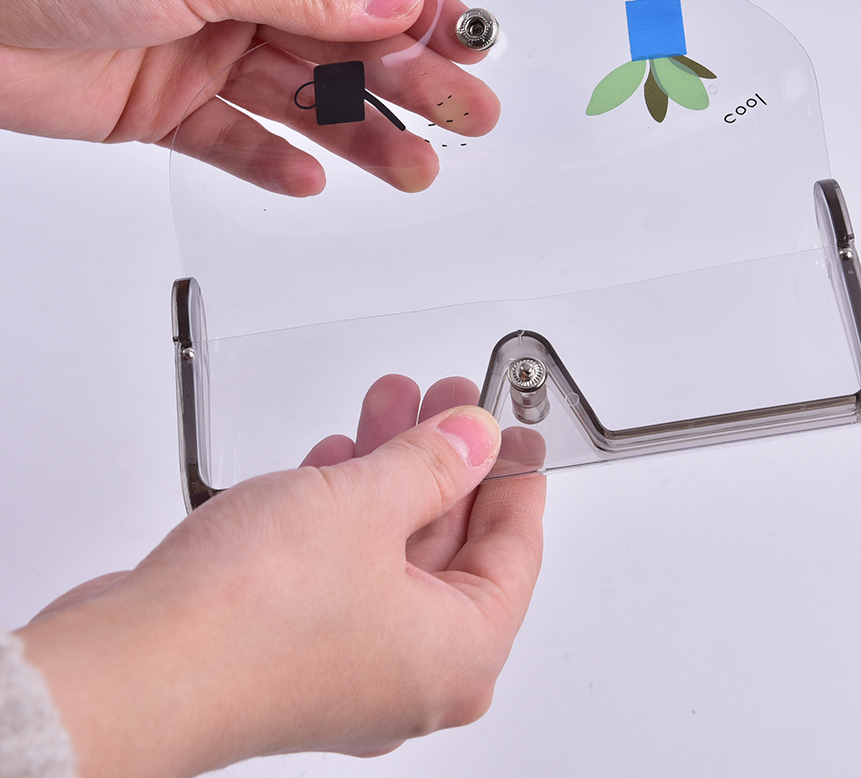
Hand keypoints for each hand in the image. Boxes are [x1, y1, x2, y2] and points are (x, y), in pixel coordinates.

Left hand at [0, 0, 499, 193]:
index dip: (424, 8)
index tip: (473, 45)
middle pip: (344, 41)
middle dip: (410, 80)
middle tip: (466, 115)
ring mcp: (206, 48)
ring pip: (303, 98)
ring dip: (359, 133)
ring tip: (414, 165)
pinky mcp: (171, 106)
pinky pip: (239, 139)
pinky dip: (274, 160)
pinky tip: (311, 175)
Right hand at [17, 376, 545, 777]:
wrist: (130, 668)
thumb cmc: (248, 622)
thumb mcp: (369, 505)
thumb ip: (434, 463)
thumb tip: (474, 438)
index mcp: (457, 656)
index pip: (515, 553)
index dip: (515, 478)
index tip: (513, 433)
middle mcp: (409, 674)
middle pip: (451, 546)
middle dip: (445, 460)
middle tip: (450, 403)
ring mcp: (347, 664)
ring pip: (390, 549)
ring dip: (389, 471)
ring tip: (391, 405)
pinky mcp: (293, 647)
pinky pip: (342, 564)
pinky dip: (345, 507)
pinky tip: (338, 460)